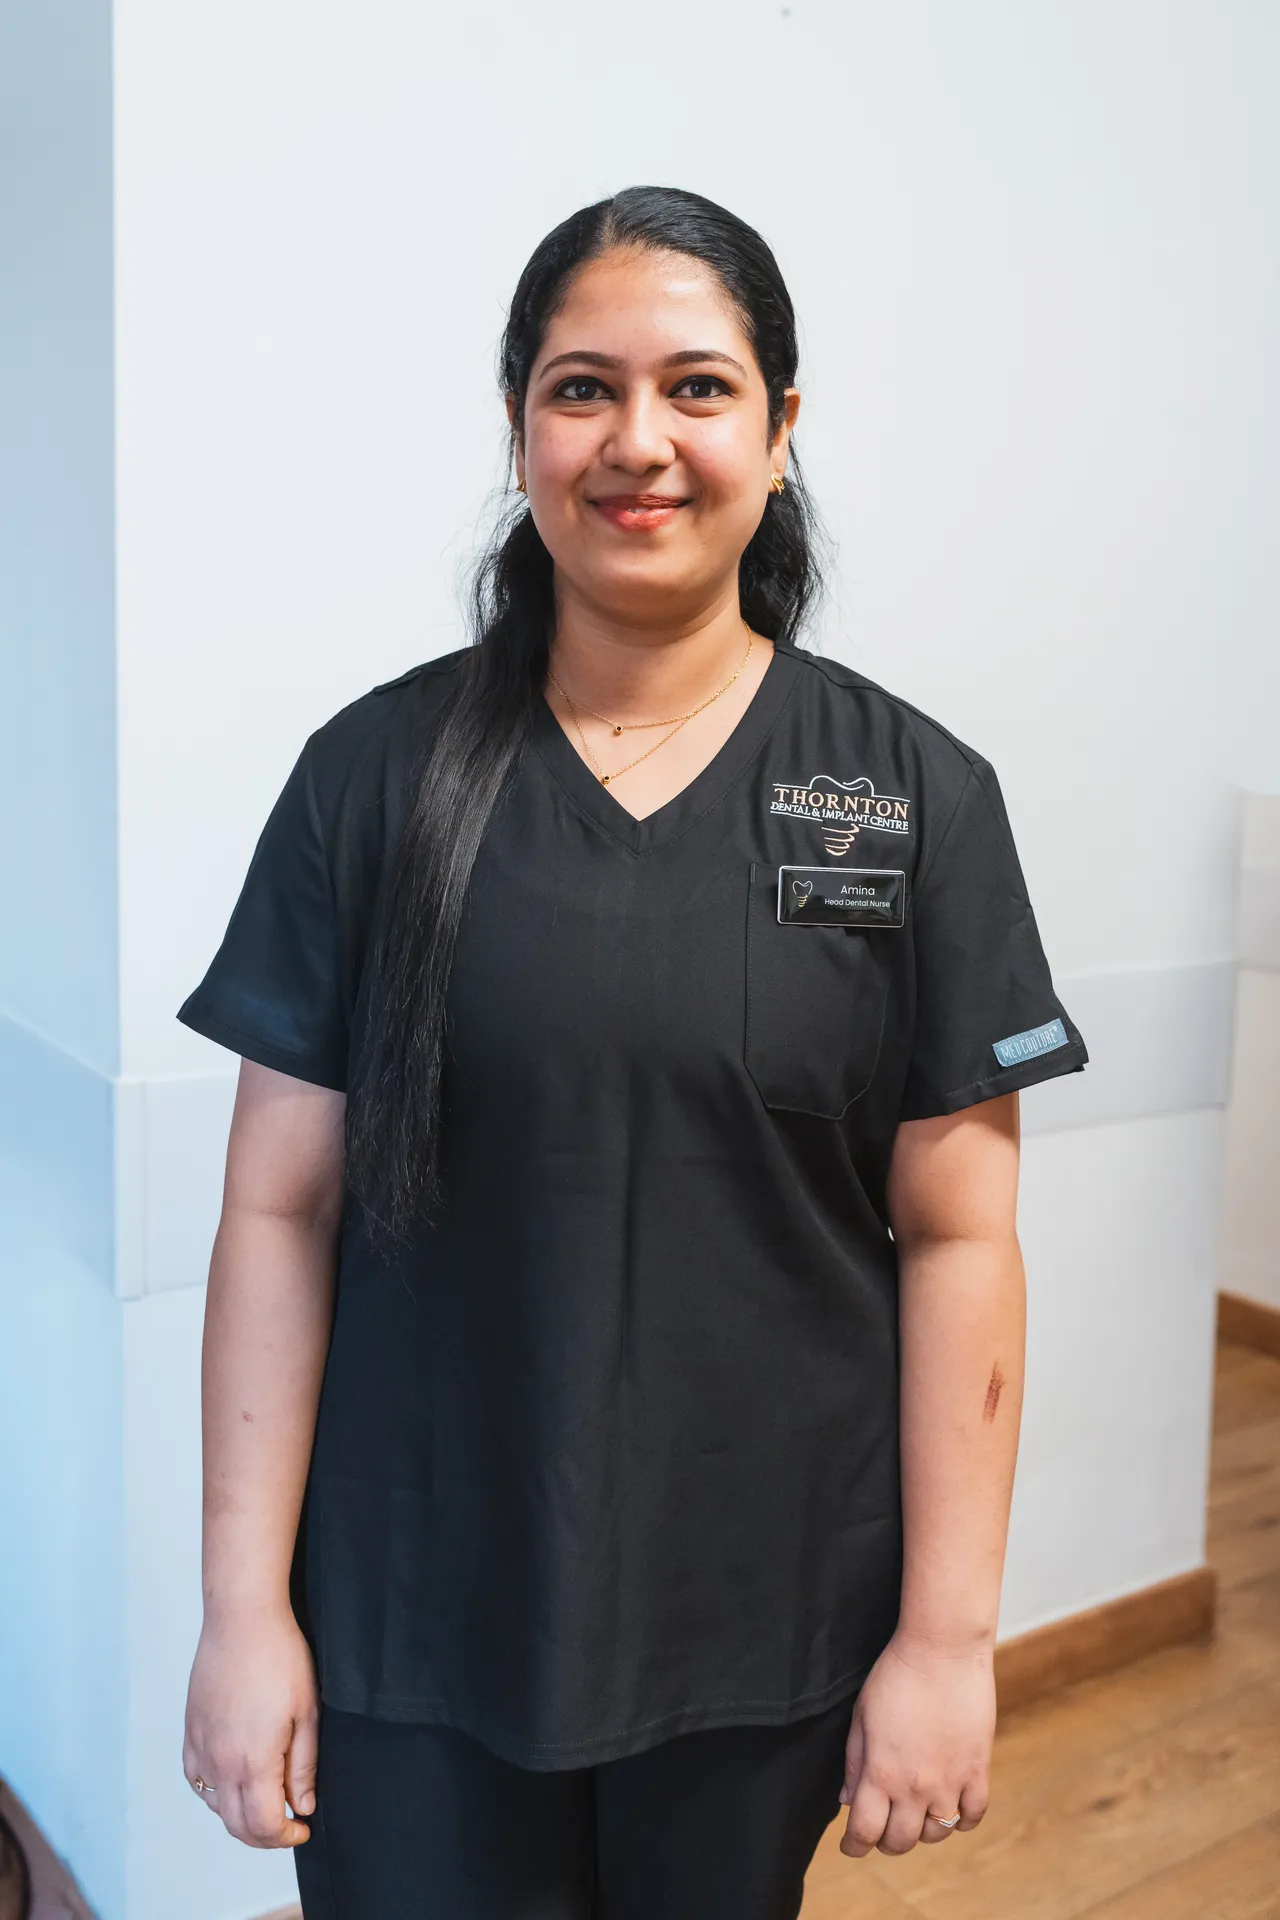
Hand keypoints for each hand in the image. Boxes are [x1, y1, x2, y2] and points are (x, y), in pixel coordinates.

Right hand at [183, 1605, 318, 1848]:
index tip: (302, 1827)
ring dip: (240, 1816)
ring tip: (266, 1801)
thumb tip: (301, 1806)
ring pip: (215, 1806)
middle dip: (264, 1836)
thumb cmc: (280, 1657)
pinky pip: (197, 1780)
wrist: (242, 1618)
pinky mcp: (191, 1731)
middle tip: (288, 1823)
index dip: (284, 1836)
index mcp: (252, 1760)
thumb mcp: (307, 1711)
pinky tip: (234, 1781)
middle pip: (236, 1825)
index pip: (262, 1825)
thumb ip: (303, 1766)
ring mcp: (200, 1747)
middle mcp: (219, 1761)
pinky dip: (216, 1793)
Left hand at [839, 1631, 994, 1857]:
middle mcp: (915, 1786)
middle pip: (900, 1841)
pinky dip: (960, 1821)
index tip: (851, 1845)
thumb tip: (847, 1800)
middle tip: (881, 1828)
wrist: (943, 1650)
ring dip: (921, 1831)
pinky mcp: (978, 1770)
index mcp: (880, 1772)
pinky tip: (950, 1807)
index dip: (854, 1845)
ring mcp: (950, 1781)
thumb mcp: (861, 1716)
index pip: (864, 1831)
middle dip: (885, 1842)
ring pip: (936, 1834)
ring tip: (914, 1814)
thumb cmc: (896, 1675)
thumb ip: (853, 1762)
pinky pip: (972, 1816)